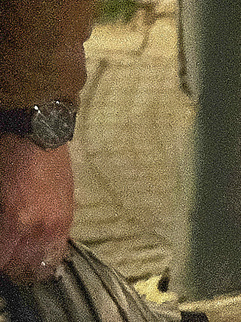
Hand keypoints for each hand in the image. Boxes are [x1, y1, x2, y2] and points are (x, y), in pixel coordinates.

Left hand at [0, 134, 73, 286]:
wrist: (39, 135)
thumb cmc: (7, 161)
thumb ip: (2, 226)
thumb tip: (3, 240)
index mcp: (17, 223)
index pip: (3, 261)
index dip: (1, 261)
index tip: (0, 254)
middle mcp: (41, 228)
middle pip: (24, 268)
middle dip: (13, 267)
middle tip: (7, 256)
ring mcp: (59, 221)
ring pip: (45, 260)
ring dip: (30, 262)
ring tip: (20, 256)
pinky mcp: (69, 213)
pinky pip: (59, 244)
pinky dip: (46, 249)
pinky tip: (36, 243)